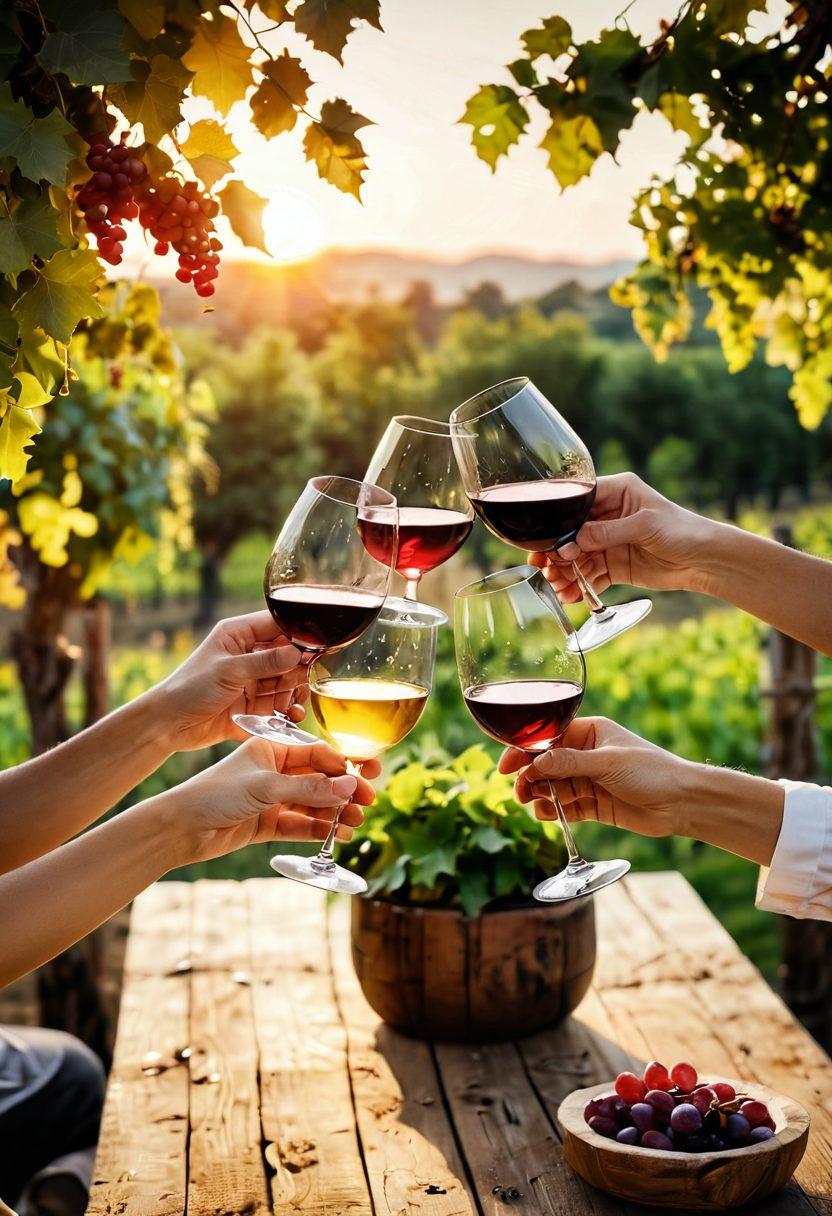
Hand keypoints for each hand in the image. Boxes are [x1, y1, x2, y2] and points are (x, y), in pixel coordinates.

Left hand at [152, 611, 309, 750]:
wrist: (168, 725)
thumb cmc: (189, 688)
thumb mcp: (228, 671)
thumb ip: (264, 662)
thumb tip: (297, 653)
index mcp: (239, 635)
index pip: (277, 625)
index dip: (300, 632)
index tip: (320, 644)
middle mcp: (249, 655)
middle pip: (288, 654)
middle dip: (301, 667)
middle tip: (311, 678)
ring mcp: (253, 680)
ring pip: (287, 681)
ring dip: (296, 690)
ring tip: (297, 702)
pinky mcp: (254, 705)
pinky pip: (280, 704)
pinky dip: (289, 710)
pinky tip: (293, 715)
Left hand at [159, 736, 381, 865]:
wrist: (180, 828)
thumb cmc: (215, 794)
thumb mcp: (265, 787)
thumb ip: (308, 789)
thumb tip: (349, 787)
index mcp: (270, 748)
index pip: (316, 753)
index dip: (342, 765)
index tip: (365, 777)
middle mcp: (272, 771)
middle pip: (317, 779)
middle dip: (343, 791)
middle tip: (369, 801)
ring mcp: (269, 798)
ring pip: (311, 804)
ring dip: (334, 812)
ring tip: (356, 823)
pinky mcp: (265, 823)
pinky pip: (298, 824)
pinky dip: (317, 829)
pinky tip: (337, 835)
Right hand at [499, 717, 686, 837]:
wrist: (681, 803)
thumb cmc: (652, 771)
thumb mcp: (607, 763)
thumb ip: (569, 763)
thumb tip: (535, 763)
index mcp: (589, 732)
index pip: (547, 738)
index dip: (524, 751)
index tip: (506, 766)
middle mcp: (585, 754)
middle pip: (545, 764)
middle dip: (529, 777)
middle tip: (520, 792)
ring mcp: (588, 780)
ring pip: (552, 787)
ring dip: (540, 796)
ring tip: (535, 805)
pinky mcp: (594, 804)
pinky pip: (565, 807)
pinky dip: (554, 812)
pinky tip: (548, 815)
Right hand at [529, 472, 718, 601]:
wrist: (705, 560)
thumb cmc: (682, 530)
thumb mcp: (645, 525)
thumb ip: (608, 532)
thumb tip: (573, 542)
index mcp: (616, 492)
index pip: (578, 502)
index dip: (560, 521)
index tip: (548, 540)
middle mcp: (608, 515)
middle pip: (572, 534)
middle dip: (558, 553)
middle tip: (547, 570)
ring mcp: (609, 542)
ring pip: (578, 558)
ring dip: (566, 573)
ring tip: (557, 588)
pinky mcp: (615, 565)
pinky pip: (591, 576)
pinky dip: (581, 587)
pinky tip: (571, 597)